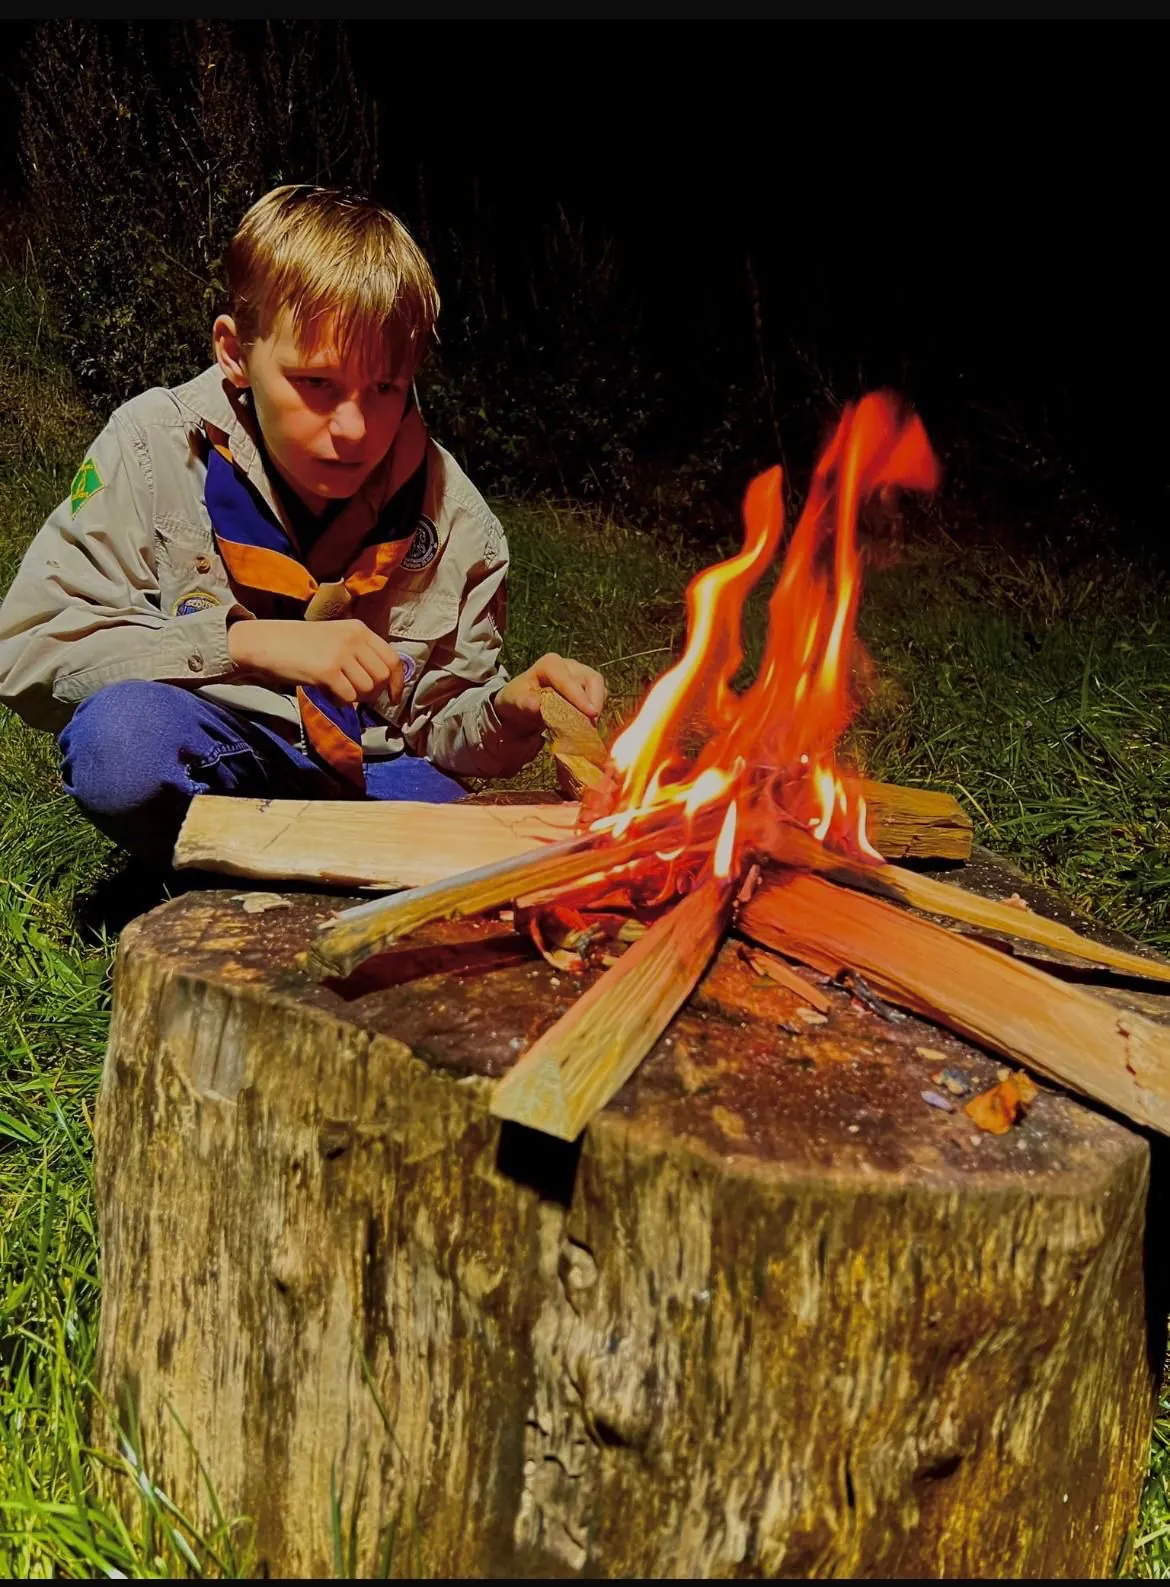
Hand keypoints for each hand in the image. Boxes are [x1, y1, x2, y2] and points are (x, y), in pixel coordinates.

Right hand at [228, 618, 406, 705]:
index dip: (397, 682)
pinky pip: (348, 697)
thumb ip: (358, 655)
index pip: (392, 659)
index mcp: (358, 629)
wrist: (264, 642)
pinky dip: (339, 702)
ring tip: (335, 690)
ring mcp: (341, 653)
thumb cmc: (298, 644)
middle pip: (382, 677)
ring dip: (354, 698)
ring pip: (367, 689)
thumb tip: (381, 684)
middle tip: (355, 695)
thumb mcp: (334, 638)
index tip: (394, 698)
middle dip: (373, 693)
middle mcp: (353, 638)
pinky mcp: (327, 670)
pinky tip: (326, 693)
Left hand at [495, 652, 606, 728]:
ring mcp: (580, 673)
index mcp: (550, 664)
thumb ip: (523, 703)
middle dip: (596, 700)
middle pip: (592, 678)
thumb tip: (535, 704)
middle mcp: (569, 665)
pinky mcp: (587, 685)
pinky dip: (597, 708)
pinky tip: (588, 722)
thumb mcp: (514, 701)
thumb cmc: (518, 700)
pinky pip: (600, 695)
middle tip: (593, 722)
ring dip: (598, 705)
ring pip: (599, 686)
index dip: (580, 698)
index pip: (568, 681)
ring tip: (590, 725)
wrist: (522, 704)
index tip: (591, 714)